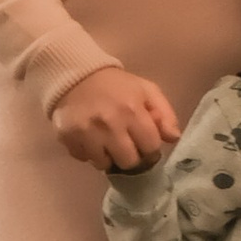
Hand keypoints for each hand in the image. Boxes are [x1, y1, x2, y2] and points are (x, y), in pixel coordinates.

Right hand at [52, 65, 180, 172]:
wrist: (76, 75)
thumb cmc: (116, 85)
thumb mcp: (147, 91)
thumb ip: (165, 114)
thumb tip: (173, 138)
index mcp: (132, 110)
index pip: (150, 147)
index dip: (150, 148)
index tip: (144, 143)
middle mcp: (109, 124)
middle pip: (129, 161)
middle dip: (130, 156)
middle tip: (126, 146)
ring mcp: (87, 132)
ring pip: (104, 164)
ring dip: (108, 156)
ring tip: (106, 141)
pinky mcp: (68, 137)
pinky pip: (83, 159)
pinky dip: (88, 153)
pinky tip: (90, 138)